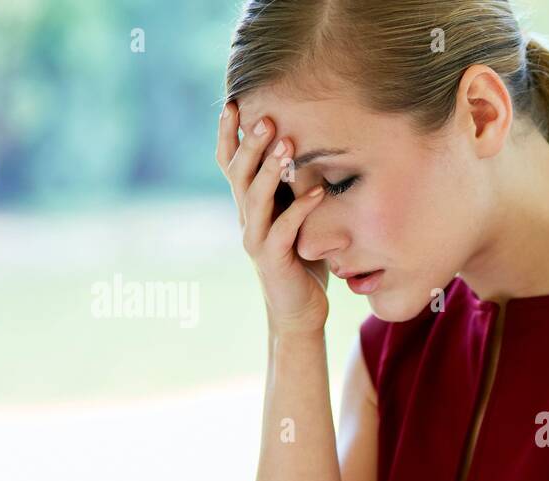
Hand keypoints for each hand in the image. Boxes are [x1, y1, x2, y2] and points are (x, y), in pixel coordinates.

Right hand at [216, 102, 329, 335]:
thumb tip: (313, 153)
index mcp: (248, 205)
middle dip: (251, 144)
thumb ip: (294, 190)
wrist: (298, 311)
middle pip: (238, 174)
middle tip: (266, 117)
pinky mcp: (273, 259)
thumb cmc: (302, 262)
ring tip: (288, 143)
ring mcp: (256, 239)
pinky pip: (285, 229)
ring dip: (271, 169)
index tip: (232, 102)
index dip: (228, 135)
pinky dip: (302, 208)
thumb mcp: (297, 219)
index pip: (229, 163)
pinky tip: (320, 192)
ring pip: (255, 197)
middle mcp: (246, 218)